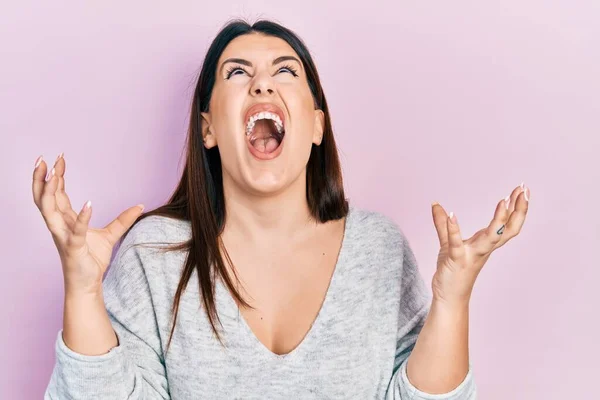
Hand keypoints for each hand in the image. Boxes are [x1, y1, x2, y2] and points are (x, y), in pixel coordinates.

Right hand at [32, 154, 144, 294]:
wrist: (89, 283)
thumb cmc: (92, 259)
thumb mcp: (111, 235)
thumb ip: (123, 219)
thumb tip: (141, 205)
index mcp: (65, 220)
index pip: (55, 194)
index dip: (55, 177)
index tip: (59, 159)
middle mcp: (60, 226)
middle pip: (44, 198)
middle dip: (42, 178)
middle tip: (43, 158)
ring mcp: (64, 237)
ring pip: (49, 211)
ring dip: (50, 192)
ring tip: (53, 174)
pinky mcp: (74, 248)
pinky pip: (76, 231)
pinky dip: (82, 217)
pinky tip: (89, 203)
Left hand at [430, 183, 529, 304]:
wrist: (449, 297)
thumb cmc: (453, 271)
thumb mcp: (448, 243)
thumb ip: (443, 225)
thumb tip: (435, 204)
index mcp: (485, 244)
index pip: (507, 224)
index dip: (517, 208)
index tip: (523, 189)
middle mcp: (483, 249)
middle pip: (506, 229)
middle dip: (518, 210)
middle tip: (524, 190)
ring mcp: (471, 254)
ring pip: (490, 237)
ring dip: (498, 219)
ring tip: (503, 201)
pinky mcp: (455, 260)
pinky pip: (456, 243)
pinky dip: (454, 229)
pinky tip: (452, 215)